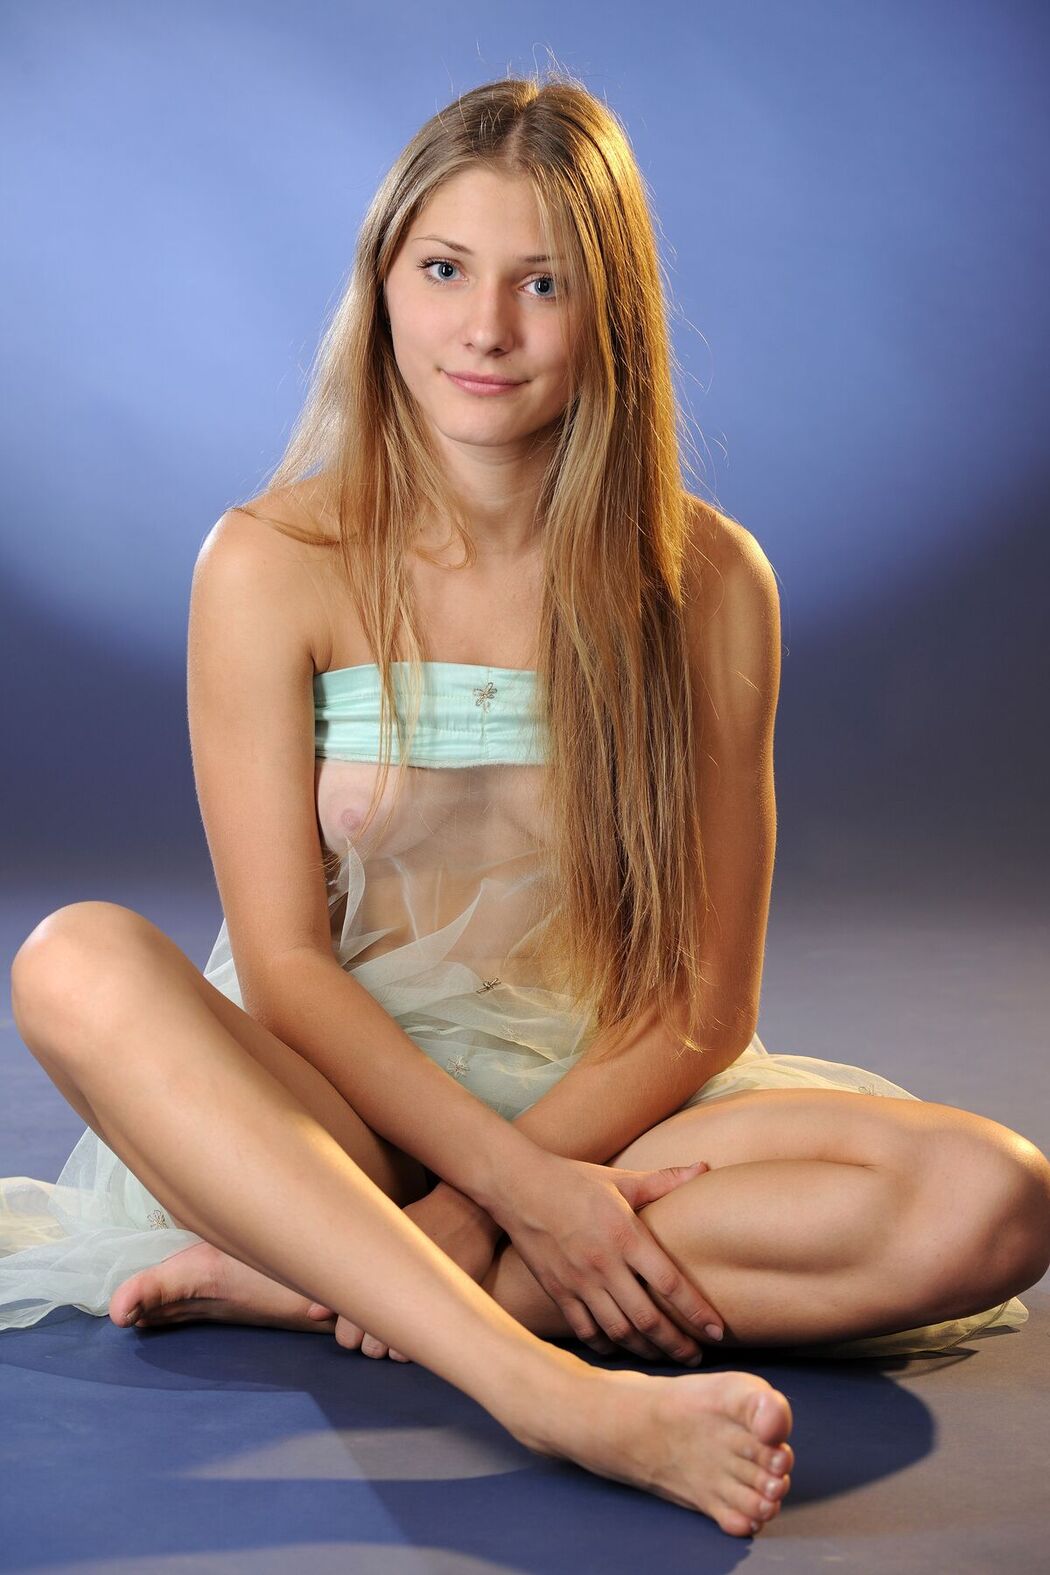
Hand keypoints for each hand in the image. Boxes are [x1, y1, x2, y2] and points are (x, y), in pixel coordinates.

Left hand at [305, 1181, 503, 1361]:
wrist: (459, 1211)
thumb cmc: (411, 1224)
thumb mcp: (372, 1244)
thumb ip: (341, 1281)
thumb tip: (313, 1314)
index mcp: (363, 1283)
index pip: (345, 1338)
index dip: (351, 1331)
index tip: (362, 1316)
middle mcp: (386, 1300)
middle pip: (368, 1350)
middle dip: (373, 1340)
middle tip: (385, 1316)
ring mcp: (415, 1308)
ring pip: (394, 1354)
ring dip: (397, 1344)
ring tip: (406, 1316)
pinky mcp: (443, 1310)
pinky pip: (423, 1347)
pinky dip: (421, 1341)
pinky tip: (422, 1319)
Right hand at [487, 1151, 722, 1364]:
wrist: (517, 1186)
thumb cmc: (573, 1180)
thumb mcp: (620, 1179)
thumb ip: (664, 1180)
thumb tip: (704, 1168)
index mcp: (625, 1235)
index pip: (670, 1283)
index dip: (697, 1312)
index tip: (718, 1331)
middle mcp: (604, 1264)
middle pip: (648, 1318)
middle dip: (677, 1344)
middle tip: (696, 1357)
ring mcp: (578, 1282)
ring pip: (619, 1331)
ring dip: (646, 1350)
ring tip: (665, 1358)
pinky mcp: (557, 1292)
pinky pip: (586, 1330)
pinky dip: (606, 1346)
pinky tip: (621, 1350)